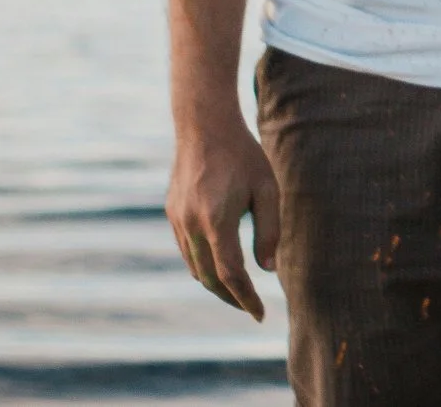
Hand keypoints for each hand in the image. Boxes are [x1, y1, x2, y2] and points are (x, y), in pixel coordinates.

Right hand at [166, 112, 280, 318]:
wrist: (204, 125)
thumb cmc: (243, 155)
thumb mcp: (267, 189)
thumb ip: (269, 230)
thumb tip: (268, 269)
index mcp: (216, 221)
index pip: (230, 274)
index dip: (245, 298)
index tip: (260, 314)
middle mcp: (190, 225)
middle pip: (208, 278)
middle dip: (230, 297)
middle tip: (250, 308)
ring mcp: (177, 220)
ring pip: (193, 266)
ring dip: (215, 283)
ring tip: (238, 290)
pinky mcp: (171, 213)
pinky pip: (186, 250)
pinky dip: (202, 264)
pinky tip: (219, 262)